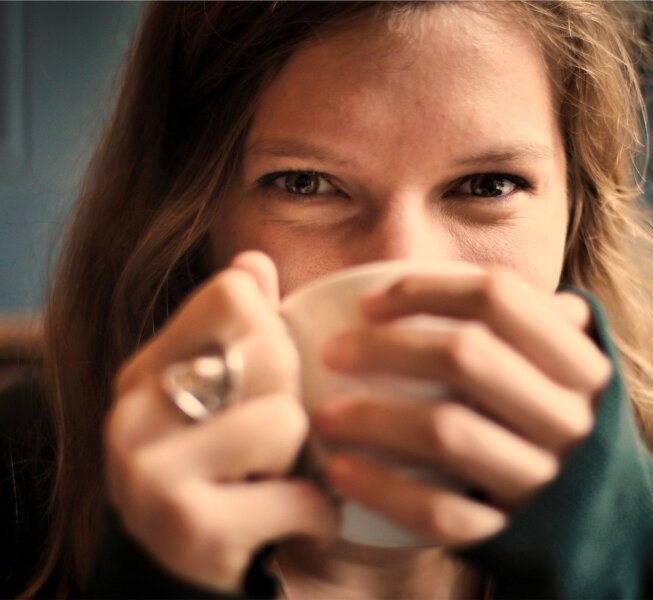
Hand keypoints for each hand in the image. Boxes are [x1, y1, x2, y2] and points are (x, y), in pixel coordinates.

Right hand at [105, 251, 337, 591]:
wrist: (175, 577)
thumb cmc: (212, 474)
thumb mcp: (215, 397)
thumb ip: (235, 328)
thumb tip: (255, 260)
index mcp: (146, 369)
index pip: (234, 295)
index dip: (273, 330)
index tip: (267, 376)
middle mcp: (135, 412)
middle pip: (270, 350)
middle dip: (293, 398)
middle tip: (275, 439)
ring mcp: (152, 471)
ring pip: (286, 421)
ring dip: (304, 460)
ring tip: (277, 480)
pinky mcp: (188, 528)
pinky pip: (299, 496)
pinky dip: (318, 514)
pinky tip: (298, 521)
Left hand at [314, 267, 610, 544]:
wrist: (604, 531)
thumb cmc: (557, 431)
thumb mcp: (564, 376)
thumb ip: (529, 327)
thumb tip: (457, 276)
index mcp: (579, 365)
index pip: (499, 297)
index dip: (425, 289)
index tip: (368, 303)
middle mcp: (569, 418)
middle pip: (466, 357)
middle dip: (385, 348)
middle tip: (332, 353)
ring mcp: (545, 480)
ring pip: (447, 433)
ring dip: (372, 418)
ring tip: (323, 415)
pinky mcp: (513, 534)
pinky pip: (440, 512)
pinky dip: (384, 489)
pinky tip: (341, 472)